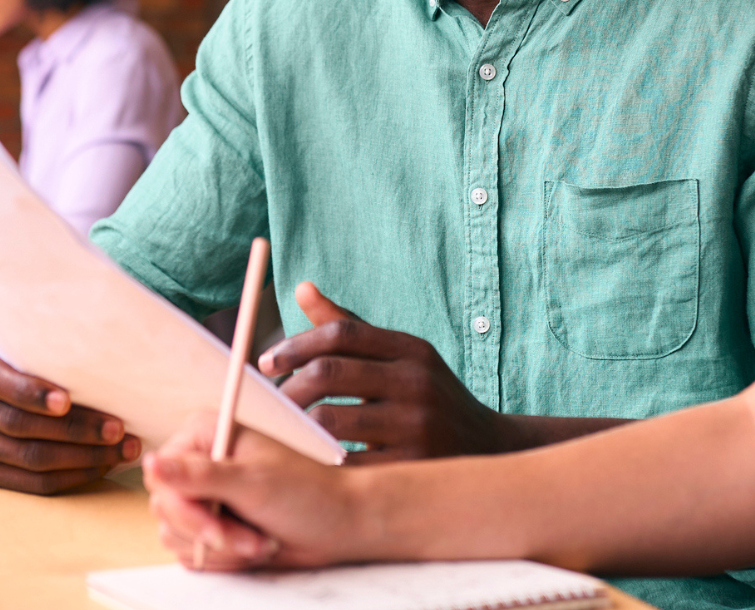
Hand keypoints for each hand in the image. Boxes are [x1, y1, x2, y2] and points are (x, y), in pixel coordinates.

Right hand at [0, 339, 140, 493]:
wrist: (19, 372)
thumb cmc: (39, 351)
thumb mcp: (37, 339)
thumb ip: (55, 345)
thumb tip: (111, 353)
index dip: (29, 393)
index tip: (66, 401)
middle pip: (19, 425)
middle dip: (74, 429)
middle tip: (117, 429)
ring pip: (30, 458)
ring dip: (83, 456)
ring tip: (123, 449)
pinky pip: (33, 482)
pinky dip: (73, 475)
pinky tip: (103, 464)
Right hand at [144, 411, 360, 569]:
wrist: (337, 524)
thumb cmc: (306, 493)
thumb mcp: (252, 483)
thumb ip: (198, 475)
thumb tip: (150, 460)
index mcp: (206, 435)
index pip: (161, 478)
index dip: (184, 510)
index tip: (215, 529)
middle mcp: (198, 463)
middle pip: (165, 511)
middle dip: (212, 535)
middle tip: (251, 539)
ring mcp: (204, 496)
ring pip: (176, 537)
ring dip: (223, 549)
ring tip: (261, 539)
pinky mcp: (211, 525)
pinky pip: (192, 554)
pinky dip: (224, 558)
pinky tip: (255, 545)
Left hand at [259, 282, 509, 461]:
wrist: (490, 449)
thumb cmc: (429, 397)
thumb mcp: (402, 357)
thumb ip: (351, 327)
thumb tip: (301, 288)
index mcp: (410, 349)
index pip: (342, 332)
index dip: (297, 344)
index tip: (267, 362)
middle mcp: (416, 380)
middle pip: (331, 373)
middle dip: (287, 389)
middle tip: (265, 406)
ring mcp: (416, 424)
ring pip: (331, 420)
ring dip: (294, 427)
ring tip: (278, 433)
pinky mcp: (413, 467)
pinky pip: (348, 465)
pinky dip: (318, 463)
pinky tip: (304, 464)